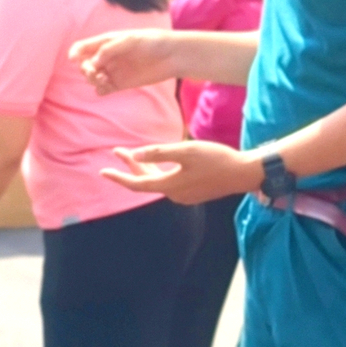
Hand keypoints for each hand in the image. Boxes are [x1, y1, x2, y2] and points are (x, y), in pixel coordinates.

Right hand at [71, 30, 177, 94]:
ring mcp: (113, 71)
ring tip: (104, 79)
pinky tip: (107, 86)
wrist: (172, 55)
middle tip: (95, 73)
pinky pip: (102, 89)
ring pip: (91, 78)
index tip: (73, 59)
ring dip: (92, 80)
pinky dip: (100, 90)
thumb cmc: (152, 42)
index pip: (82, 48)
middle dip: (85, 69)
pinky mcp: (121, 84)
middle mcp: (107, 57)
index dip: (74, 53)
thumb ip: (110, 49)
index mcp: (106, 42)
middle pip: (84, 65)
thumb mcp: (130, 40)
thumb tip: (93, 62)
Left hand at [102, 141, 260, 204]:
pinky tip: (160, 163)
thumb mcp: (186, 150)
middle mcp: (174, 195)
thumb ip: (159, 153)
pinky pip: (170, 183)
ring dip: (145, 167)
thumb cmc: (216, 159)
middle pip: (146, 181)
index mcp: (169, 185)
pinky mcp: (194, 193)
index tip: (102, 171)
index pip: (136, 183)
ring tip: (135, 154)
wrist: (243, 173)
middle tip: (117, 151)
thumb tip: (134, 155)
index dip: (118, 177)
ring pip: (158, 181)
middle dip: (131, 166)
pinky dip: (159, 172)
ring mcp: (185, 196)